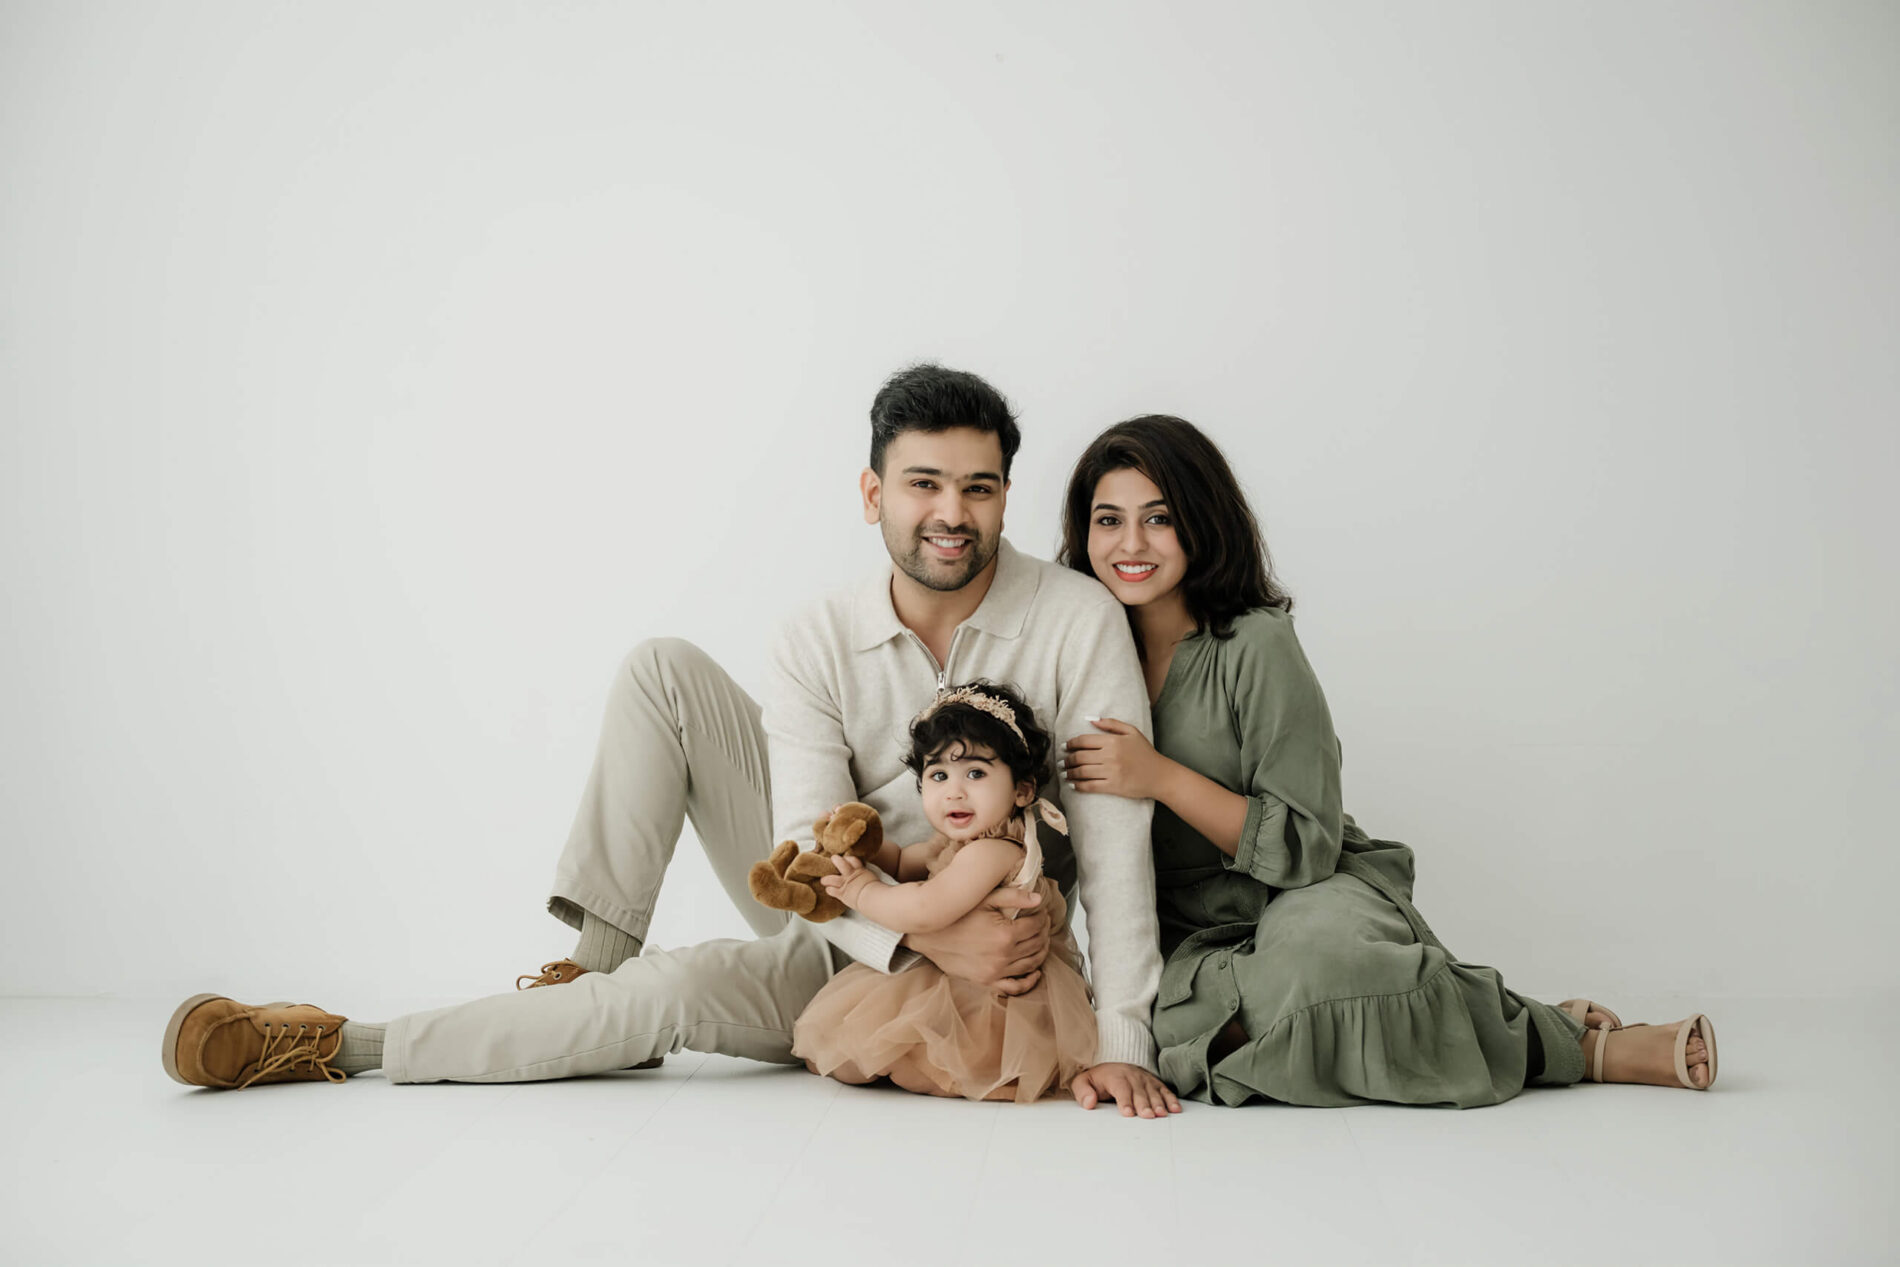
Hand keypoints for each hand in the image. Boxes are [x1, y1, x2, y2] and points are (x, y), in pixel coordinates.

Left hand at [818, 854, 877, 910]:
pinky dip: (829, 890)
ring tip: (824, 880)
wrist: (874, 899)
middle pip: (840, 863)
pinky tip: (829, 890)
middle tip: (833, 859)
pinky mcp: (841, 894)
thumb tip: (866, 876)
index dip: (848, 858)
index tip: (845, 859)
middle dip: (835, 860)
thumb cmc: (876, 891)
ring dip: (826, 879)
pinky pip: (831, 890)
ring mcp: (845, 884)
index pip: (852, 859)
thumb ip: (865, 875)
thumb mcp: (871, 878)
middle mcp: (851, 875)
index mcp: (860, 870)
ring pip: (830, 878)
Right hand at [904, 887, 1051, 994]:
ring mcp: (995, 971)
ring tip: (1041, 941)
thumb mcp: (983, 898)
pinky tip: (1035, 972)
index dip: (1043, 917)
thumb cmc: (955, 913)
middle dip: (1044, 932)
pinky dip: (1029, 981)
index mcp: (1005, 934)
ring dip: (1041, 952)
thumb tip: (1039, 899)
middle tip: (1043, 924)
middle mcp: (1004, 956)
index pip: (1037, 926)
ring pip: (1031, 964)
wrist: (927, 935)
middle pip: (1037, 944)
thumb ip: (1013, 896)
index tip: (1042, 912)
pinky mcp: (986, 981)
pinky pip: (1015, 987)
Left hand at [1063, 717, 1167, 799]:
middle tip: (1062, 761)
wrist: (1160, 775)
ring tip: (1064, 773)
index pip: (1084, 741)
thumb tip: (1091, 719)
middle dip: (1067, 759)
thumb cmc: (1145, 753)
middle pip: (1080, 757)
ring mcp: (1111, 772)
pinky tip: (1073, 785)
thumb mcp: (1132, 732)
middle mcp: (1110, 756)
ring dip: (1069, 773)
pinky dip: (1078, 786)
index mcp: (1113, 741)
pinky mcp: (1113, 786)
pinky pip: (1090, 786)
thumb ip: (1111, 724)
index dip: (1070, 744)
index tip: (1064, 747)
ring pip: (1082, 771)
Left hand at [1071, 1063, 1182, 1118]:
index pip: (1120, 1087)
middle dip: (1144, 1104)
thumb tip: (1089, 1102)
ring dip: (1158, 1103)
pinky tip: (1175, 1109)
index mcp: (1114, 1075)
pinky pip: (1164, 1090)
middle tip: (1148, 1116)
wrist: (1111, 1066)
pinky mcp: (1154, 1083)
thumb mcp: (1082, 1082)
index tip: (1127, 1113)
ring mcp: (1144, 1079)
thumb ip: (1083, 1092)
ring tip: (1161, 1114)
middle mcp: (1131, 1075)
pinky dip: (1171, 1099)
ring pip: (1153, 1091)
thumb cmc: (1097, 1080)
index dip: (1124, 1100)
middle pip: (1139, 1091)